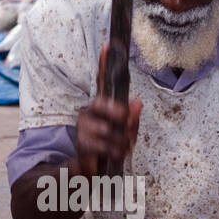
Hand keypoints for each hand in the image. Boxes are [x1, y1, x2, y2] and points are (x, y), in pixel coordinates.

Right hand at [75, 45, 141, 176]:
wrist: (93, 172)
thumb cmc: (111, 149)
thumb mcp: (128, 134)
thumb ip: (133, 119)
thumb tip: (137, 103)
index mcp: (102, 106)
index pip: (102, 81)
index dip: (104, 64)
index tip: (108, 46)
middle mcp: (89, 112)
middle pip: (101, 103)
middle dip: (117, 113)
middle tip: (125, 121)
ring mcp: (83, 128)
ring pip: (105, 129)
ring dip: (120, 141)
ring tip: (123, 147)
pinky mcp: (81, 144)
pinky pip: (101, 146)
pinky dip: (112, 152)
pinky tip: (113, 154)